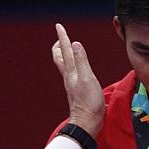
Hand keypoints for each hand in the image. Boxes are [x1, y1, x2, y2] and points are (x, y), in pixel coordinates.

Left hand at [51, 23, 104, 137]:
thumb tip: (75, 44)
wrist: (87, 122)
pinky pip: (71, 72)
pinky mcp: (76, 90)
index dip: (63, 37)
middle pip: (59, 57)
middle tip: (61, 36)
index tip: (59, 26)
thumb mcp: (87, 79)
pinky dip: (71, 64)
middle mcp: (69, 76)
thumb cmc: (89, 103)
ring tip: (67, 48)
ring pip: (64, 64)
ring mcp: (72, 83)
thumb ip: (82, 61)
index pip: (66, 50)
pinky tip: (76, 67)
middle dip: (59, 45)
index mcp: (71, 71)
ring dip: (64, 53)